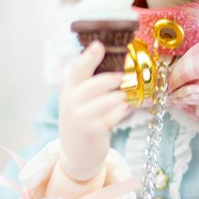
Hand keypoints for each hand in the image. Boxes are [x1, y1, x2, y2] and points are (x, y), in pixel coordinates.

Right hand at [58, 41, 130, 180]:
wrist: (76, 152)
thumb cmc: (83, 118)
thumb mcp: (78, 98)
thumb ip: (88, 80)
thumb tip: (109, 56)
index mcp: (69, 87)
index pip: (78, 68)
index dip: (89, 56)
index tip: (99, 45)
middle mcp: (71, 101)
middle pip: (95, 83)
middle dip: (112, 79)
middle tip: (124, 76)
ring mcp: (80, 117)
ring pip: (109, 100)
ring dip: (122, 96)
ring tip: (126, 95)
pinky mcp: (92, 131)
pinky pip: (114, 116)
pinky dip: (124, 110)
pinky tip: (129, 107)